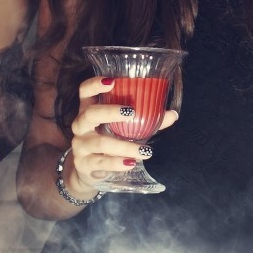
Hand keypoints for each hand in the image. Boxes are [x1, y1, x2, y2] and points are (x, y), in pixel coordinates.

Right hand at [63, 76, 178, 198]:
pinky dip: (116, 163)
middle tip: (131, 112)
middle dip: (110, 112)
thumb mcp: (123, 129)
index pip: (85, 91)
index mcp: (89, 110)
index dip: (94, 84)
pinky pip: (100, 162)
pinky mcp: (83, 164)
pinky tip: (131, 163)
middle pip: (90, 114)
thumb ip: (147, 121)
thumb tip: (172, 114)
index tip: (111, 81)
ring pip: (99, 142)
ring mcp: (80, 145)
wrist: (90, 171)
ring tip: (145, 150)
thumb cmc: (108, 141)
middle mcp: (80, 125)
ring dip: (124, 146)